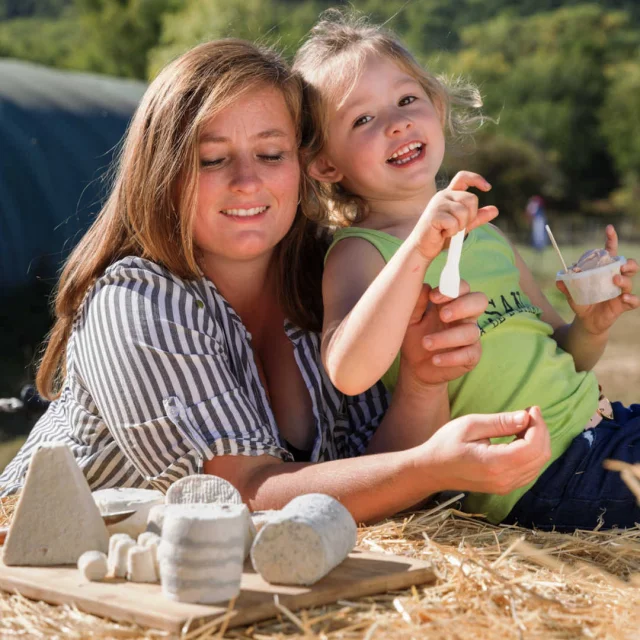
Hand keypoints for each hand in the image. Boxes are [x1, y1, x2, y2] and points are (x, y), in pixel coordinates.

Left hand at [399, 280, 486, 387]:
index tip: (433, 297)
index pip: (462, 287)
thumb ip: (417, 303)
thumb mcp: (410, 319)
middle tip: (442, 316)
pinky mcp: (472, 356)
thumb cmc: (414, 336)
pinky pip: (469, 354)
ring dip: (447, 337)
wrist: (414, 366)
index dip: (452, 288)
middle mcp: (464, 316)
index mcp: (451, 302)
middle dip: (462, 306)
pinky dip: (451, 357)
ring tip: (426, 343)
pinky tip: (435, 360)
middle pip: (479, 301)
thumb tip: (425, 287)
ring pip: (471, 331)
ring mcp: (470, 336)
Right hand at [413, 171, 498, 259]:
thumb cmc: (441, 234)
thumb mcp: (463, 224)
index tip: (488, 188)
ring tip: (449, 230)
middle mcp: (443, 195)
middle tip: (459, 226)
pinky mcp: (434, 215)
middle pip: (471, 199)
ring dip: (460, 226)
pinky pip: (454, 223)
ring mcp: (437, 204)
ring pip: (464, 212)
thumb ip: (477, 217)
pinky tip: (443, 233)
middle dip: (470, 216)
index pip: (463, 177)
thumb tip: (495, 210)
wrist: (424, 247)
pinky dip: (452, 232)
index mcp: (449, 194)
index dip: (476, 179)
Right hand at [417, 406, 550, 494]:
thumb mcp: (469, 425)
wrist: (432, 469)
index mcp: (495, 464)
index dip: (539, 425)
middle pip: (541, 456)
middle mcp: (504, 479)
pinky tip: (519, 439)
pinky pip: (530, 470)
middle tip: (528, 414)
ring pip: (539, 464)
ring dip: (538, 442)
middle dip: (541, 431)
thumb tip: (526, 417)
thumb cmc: (446, 444)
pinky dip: (532, 453)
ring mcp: (505, 486)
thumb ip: (500, 422)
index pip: (533, 446)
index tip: (531, 408)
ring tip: (522, 424)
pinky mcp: (505, 487)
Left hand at [556, 225, 638, 334]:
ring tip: (615, 279)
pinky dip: (631, 299)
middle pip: (629, 265)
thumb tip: (559, 279)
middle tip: (621, 264)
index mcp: (603, 271)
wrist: (586, 321)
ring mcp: (620, 292)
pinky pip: (634, 301)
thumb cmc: (582, 301)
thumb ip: (566, 286)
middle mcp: (615, 278)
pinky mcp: (623, 305)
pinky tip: (624, 299)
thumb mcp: (571, 293)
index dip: (611, 240)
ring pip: (629, 281)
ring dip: (624, 279)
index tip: (609, 229)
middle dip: (628, 263)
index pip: (611, 253)